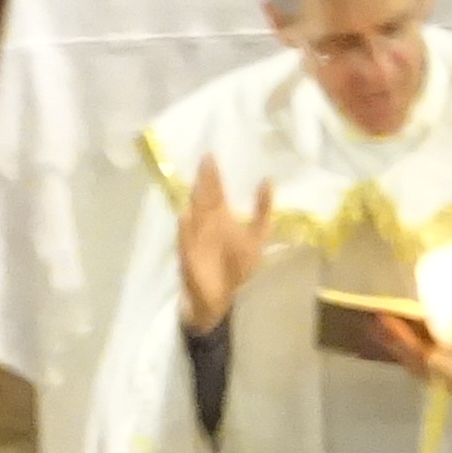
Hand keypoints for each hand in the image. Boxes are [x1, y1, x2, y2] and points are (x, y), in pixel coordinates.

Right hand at [176, 154, 274, 336]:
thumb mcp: (257, 237)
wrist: (219, 298)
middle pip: (205, 199)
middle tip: (205, 159)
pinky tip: (184, 217)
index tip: (212, 154)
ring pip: (195, 214)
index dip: (214, 175)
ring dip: (195, 200)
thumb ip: (263, 211)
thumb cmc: (236, 268)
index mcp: (221, 218)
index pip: (216, 192)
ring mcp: (195, 238)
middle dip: (205, 181)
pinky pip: (185, 240)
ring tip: (196, 182)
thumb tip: (267, 180)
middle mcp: (206, 224)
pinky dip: (185, 230)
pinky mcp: (188, 255)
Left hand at [385, 320, 451, 404]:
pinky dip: (398, 349)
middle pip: (409, 358)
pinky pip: (410, 362)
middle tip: (377, 316)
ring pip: (407, 361)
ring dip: (390, 344)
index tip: (390, 320)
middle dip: (392, 339)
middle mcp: (442, 376)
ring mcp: (434, 378)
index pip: (426, 356)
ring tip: (374, 322)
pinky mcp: (430, 376)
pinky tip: (384, 334)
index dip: (406, 340)